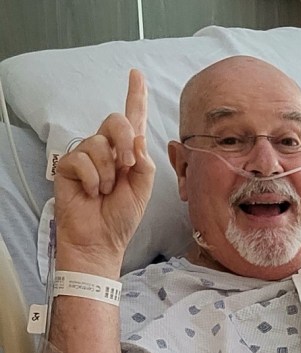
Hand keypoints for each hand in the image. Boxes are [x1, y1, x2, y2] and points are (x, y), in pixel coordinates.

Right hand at [53, 69, 154, 271]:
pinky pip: (82, 161)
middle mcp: (106, 150)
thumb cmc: (121, 216)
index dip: (135, 97)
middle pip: (115, 122)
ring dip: (108, 173)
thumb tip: (137, 136)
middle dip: (124, 141)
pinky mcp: (68, 165)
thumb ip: (143, 162)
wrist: (101, 239)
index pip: (132, 121)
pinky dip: (92, 180)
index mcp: (128, 154)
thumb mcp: (142, 189)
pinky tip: (90, 192)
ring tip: (105, 191)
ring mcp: (86, 156)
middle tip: (127, 167)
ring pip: (99, 144)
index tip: (137, 74)